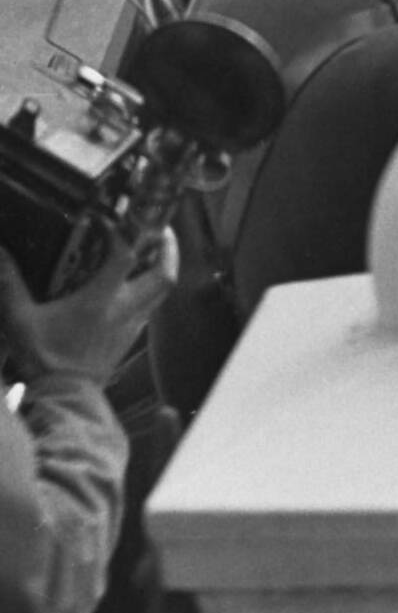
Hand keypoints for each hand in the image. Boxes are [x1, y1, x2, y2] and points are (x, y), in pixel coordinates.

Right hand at [0, 226, 175, 383]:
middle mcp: (125, 309)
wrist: (67, 393)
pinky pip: (152, 305)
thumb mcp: (20, 318)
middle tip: (159, 228)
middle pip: (164, 274)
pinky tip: (137, 280)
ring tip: (154, 248)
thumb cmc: (45, 358)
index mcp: (100, 301)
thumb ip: (9, 283)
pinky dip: (152, 287)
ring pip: (163, 290)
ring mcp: (134, 323)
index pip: (123, 258)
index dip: (120, 232)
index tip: (107, 218)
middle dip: (167, 248)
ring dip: (164, 266)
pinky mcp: (133, 334)